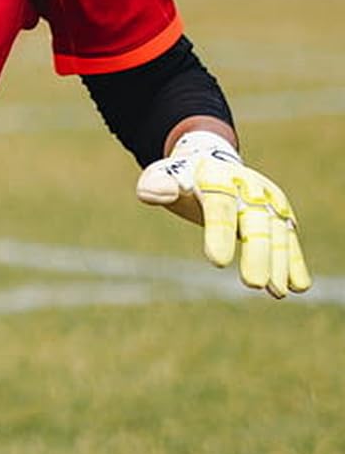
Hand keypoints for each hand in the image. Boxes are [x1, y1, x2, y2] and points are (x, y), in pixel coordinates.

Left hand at [136, 130, 309, 297]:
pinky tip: (297, 286)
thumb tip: (159, 192)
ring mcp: (268, 202)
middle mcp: (250, 189)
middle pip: (256, 222)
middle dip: (257, 253)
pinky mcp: (280, 216)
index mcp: (218, 177)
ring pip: (277, 234)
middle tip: (253, 283)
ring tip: (276, 291)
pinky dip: (294, 262)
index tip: (217, 262)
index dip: (219, 233)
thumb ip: (156, 185)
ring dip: (280, 262)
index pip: (220, 206)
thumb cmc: (182, 176)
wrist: (212, 162)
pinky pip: (289, 240)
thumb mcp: (162, 175)